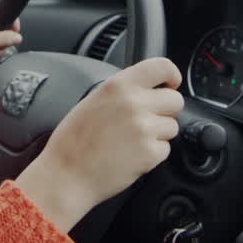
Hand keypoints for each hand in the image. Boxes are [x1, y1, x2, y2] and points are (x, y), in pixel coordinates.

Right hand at [15, 57, 183, 232]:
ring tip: (132, 141)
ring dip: (158, 134)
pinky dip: (152, 154)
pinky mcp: (150, 153)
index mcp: (119, 85)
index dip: (172, 76)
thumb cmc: (73, 141)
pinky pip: (165, 149)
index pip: (162, 67)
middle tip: (147, 120)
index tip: (171, 84)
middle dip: (165, 110)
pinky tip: (131, 155)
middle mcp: (134, 103)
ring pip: (172, 126)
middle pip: (175, 100)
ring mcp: (144, 128)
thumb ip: (122, 91)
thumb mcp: (93, 100)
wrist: (66, 175)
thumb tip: (146, 89)